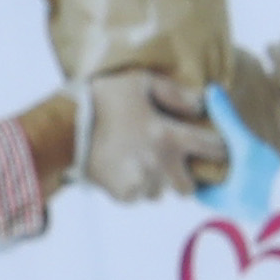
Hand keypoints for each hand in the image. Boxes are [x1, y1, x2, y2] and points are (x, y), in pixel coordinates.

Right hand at [74, 68, 226, 204]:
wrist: (61, 128)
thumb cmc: (100, 99)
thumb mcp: (139, 82)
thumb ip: (174, 93)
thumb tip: (200, 105)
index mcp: (170, 136)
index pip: (215, 149)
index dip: (218, 148)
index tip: (213, 147)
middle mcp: (160, 164)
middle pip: (188, 188)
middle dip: (183, 178)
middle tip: (170, 165)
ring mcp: (140, 181)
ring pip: (158, 193)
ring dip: (153, 182)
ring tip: (138, 165)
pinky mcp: (120, 193)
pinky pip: (135, 197)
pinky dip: (131, 188)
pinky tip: (120, 171)